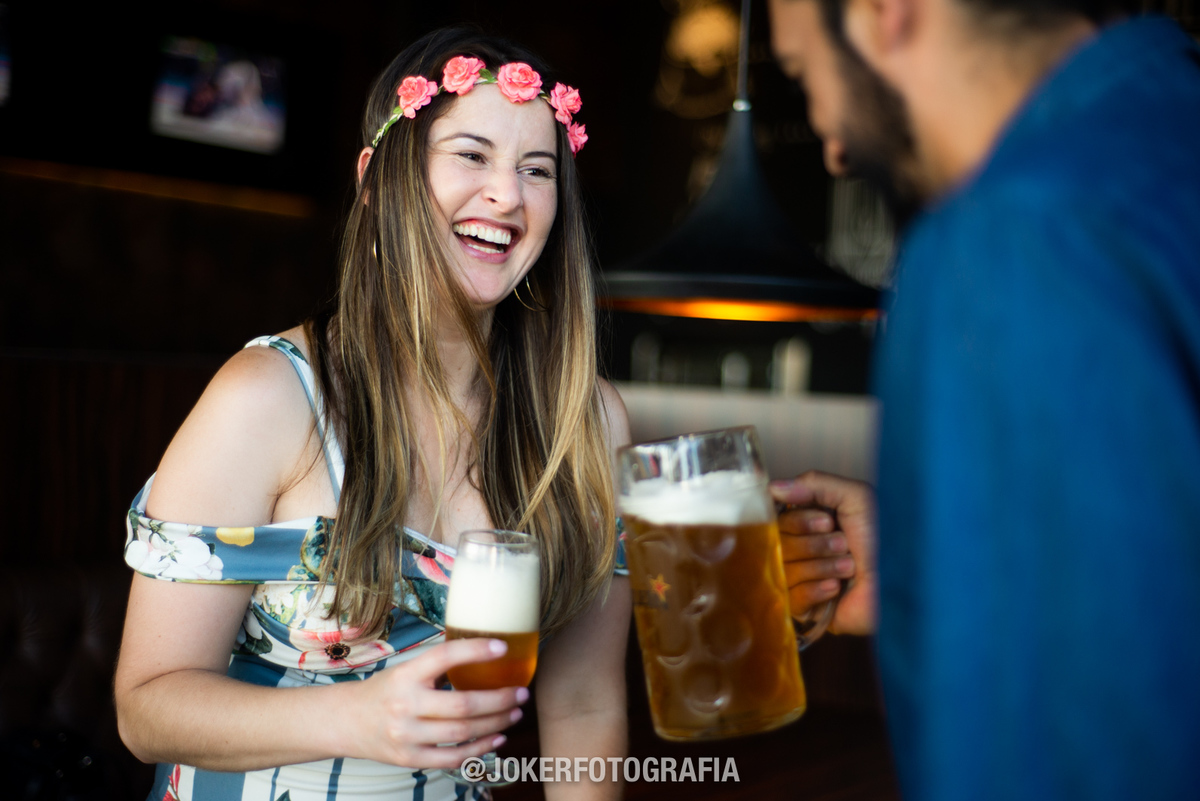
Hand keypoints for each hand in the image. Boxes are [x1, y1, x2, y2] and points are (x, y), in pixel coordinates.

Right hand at [345, 637, 527, 768]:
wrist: (345, 722)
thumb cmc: (385, 691)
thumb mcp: (405, 670)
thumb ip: (437, 665)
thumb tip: (482, 649)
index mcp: (405, 675)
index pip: (444, 657)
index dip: (475, 650)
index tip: (503, 647)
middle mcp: (405, 705)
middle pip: (462, 704)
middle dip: (499, 699)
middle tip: (521, 692)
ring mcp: (407, 735)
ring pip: (462, 732)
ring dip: (496, 723)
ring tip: (514, 713)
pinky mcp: (410, 758)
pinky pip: (453, 757)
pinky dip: (480, 749)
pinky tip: (497, 738)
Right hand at [770, 471, 877, 635]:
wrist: (907, 585)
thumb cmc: (889, 539)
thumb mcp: (856, 498)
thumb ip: (814, 483)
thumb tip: (773, 488)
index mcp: (810, 523)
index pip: (776, 519)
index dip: (798, 521)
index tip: (826, 522)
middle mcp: (803, 550)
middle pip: (776, 544)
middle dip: (814, 544)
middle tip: (844, 545)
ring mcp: (803, 580)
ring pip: (783, 570)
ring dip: (821, 567)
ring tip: (849, 567)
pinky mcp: (807, 609)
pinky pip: (791, 597)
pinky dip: (816, 590)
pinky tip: (837, 589)